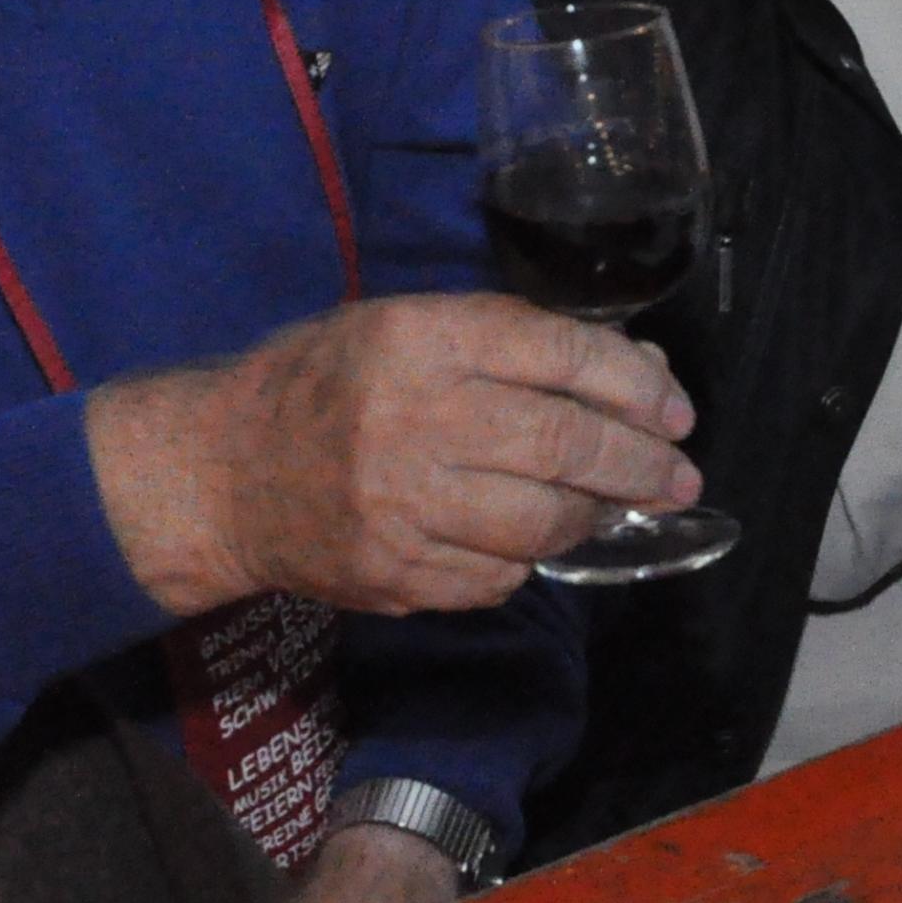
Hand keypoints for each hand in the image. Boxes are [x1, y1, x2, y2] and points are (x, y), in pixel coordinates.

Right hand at [88, 292, 699, 619]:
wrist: (222, 473)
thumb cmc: (326, 382)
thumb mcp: (405, 327)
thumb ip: (512, 345)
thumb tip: (637, 372)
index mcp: (418, 339)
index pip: (560, 353)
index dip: (635, 383)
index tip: (675, 408)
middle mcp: (413, 420)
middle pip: (566, 443)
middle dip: (642, 461)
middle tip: (679, 472)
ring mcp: (402, 506)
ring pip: (545, 521)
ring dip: (598, 516)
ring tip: (617, 505)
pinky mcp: (395, 574)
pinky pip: (500, 575)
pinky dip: (532, 558)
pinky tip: (534, 537)